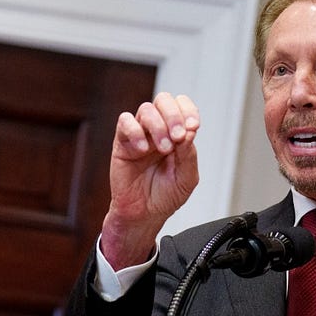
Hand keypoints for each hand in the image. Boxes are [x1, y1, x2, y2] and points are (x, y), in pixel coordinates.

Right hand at [100, 92, 201, 267]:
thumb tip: (189, 131)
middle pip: (164, 100)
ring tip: (163, 149)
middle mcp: (158, 130)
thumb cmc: (165, 197)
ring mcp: (139, 135)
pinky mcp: (122, 143)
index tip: (193, 127)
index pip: (182, 106)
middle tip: (178, 137)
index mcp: (176, 134)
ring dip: (158, 126)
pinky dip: (135, 131)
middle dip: (174, 115)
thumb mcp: (187, 178)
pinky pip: (124, 122)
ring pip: (146, 109)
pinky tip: (142, 149)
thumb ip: (188, 154)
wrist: (143, 215)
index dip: (188, 111)